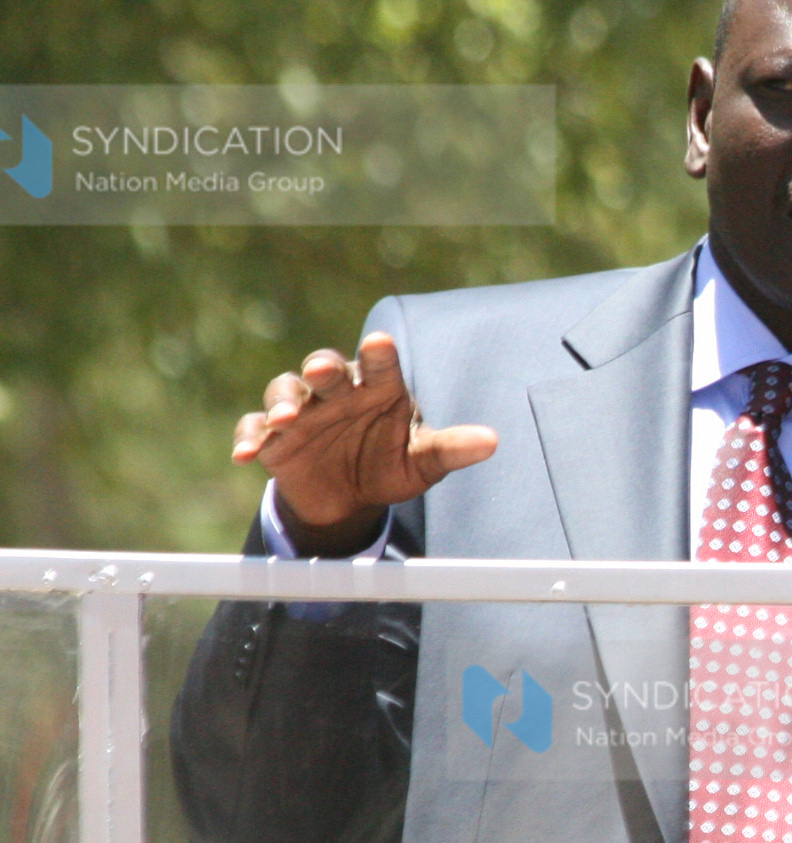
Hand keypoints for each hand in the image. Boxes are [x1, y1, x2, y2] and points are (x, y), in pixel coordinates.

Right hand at [232, 333, 496, 556]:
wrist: (351, 498)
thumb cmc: (391, 464)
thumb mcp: (424, 462)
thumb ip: (452, 449)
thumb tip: (492, 442)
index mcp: (378, 389)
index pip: (380, 365)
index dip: (379, 354)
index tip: (381, 344)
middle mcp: (338, 392)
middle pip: (326, 369)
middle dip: (324, 369)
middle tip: (324, 372)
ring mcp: (303, 412)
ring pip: (285, 391)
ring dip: (284, 402)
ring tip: (288, 420)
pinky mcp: (275, 437)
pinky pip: (255, 429)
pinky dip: (250, 437)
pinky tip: (247, 454)